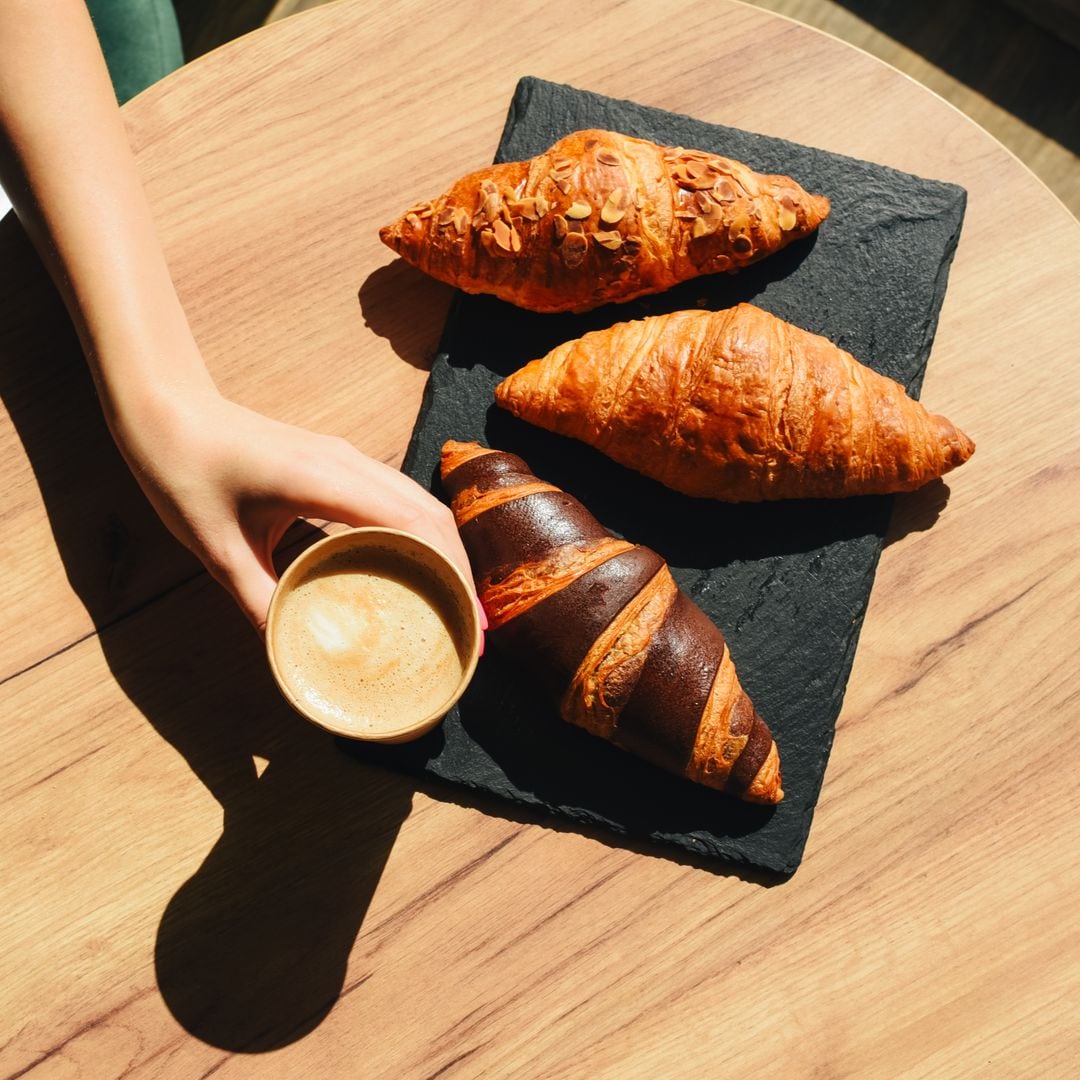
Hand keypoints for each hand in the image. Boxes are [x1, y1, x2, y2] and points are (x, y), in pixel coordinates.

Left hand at [119, 386, 482, 636]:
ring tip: (456, 605)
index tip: (468, 623)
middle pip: (432, 514)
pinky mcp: (340, 461)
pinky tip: (418, 569)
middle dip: (460, 572)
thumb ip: (258, 601)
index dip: (451, 574)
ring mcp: (348, 457)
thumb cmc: (184, 472)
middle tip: (472, 631)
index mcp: (324, 480)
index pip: (414, 524)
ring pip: (421, 503)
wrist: (167, 409)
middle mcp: (349, 463)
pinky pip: (398, 498)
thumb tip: (291, 654)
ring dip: (446, 553)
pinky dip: (422, 535)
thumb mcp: (216, 549)